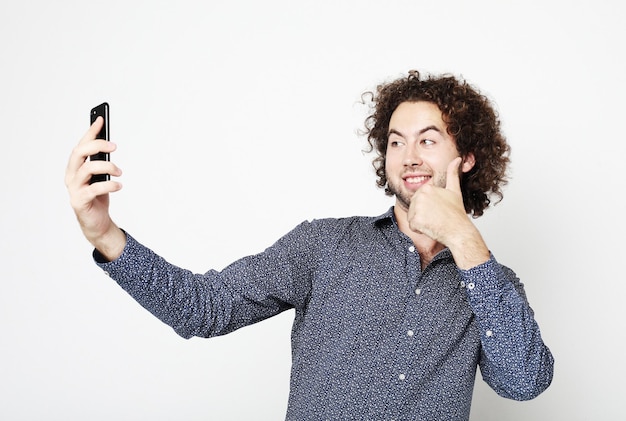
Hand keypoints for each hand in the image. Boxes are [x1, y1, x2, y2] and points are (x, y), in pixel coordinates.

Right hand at [65, 116, 125, 259]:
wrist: (97, 223)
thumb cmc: (98, 198)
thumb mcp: (101, 177)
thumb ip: (101, 163)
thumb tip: (109, 145)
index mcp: (75, 167)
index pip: (81, 145)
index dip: (91, 131)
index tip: (101, 119)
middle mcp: (71, 175)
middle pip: (79, 152)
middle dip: (97, 145)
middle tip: (114, 146)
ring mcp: (74, 188)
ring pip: (87, 169)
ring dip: (107, 166)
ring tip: (120, 172)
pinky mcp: (79, 201)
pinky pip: (94, 189)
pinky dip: (109, 185)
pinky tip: (119, 186)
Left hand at [407, 157, 488, 268]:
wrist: (458, 230)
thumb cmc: (456, 212)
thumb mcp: (454, 190)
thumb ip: (453, 174)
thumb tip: (457, 159)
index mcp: (427, 188)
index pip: (420, 199)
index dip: (429, 206)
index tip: (439, 209)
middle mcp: (420, 196)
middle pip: (414, 207)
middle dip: (423, 214)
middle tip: (437, 216)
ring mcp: (417, 208)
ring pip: (412, 217)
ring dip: (421, 222)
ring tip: (434, 221)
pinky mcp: (415, 220)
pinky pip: (412, 226)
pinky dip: (420, 229)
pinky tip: (431, 227)